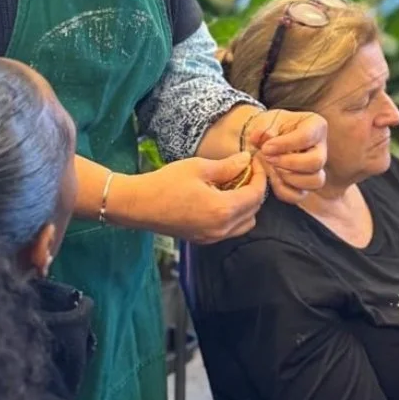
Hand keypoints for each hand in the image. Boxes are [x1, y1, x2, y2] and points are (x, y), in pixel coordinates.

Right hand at [118, 154, 267, 244]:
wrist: (138, 205)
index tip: (254, 162)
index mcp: (222, 209)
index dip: (260, 176)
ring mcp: (212, 237)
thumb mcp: (198, 168)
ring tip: (232, 186)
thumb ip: (227, 166)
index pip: (256, 195)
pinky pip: (229, 229)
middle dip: (254, 190)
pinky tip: (218, 198)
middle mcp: (221, 228)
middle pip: (254, 210)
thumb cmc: (165, 183)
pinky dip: (232, 215)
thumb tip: (246, 160)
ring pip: (245, 223)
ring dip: (245, 205)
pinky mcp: (203, 239)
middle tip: (244, 171)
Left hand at [242, 110, 327, 204]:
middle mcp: (320, 148)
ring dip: (289, 178)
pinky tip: (272, 178)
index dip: (284, 144)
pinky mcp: (305, 185)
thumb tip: (263, 137)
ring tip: (272, 168)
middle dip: (289, 163)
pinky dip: (283, 190)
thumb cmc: (268, 127)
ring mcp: (316, 169)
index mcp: (315, 126)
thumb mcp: (265, 121)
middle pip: (316, 162)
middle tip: (268, 159)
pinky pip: (300, 195)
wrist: (263, 140)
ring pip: (315, 181)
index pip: (307, 137)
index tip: (265, 148)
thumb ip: (263, 129)